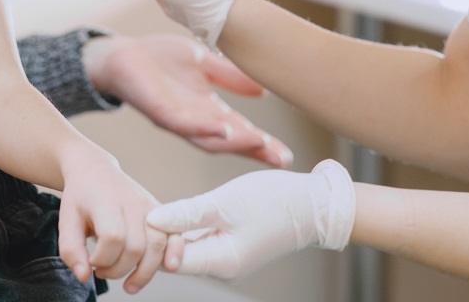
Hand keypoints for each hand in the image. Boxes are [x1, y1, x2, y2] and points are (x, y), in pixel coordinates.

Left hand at [57, 149, 170, 294]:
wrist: (94, 170)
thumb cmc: (80, 198)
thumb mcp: (66, 220)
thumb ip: (71, 250)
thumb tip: (84, 276)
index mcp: (106, 201)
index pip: (113, 237)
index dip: (101, 258)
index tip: (91, 261)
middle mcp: (132, 201)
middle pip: (136, 247)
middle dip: (118, 269)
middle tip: (102, 270)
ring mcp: (149, 205)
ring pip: (157, 245)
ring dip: (144, 272)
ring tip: (128, 285)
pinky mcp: (160, 210)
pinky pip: (174, 234)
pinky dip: (175, 253)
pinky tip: (168, 268)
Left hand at [83, 33, 292, 166]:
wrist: (120, 55)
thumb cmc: (159, 58)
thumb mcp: (202, 60)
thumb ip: (229, 75)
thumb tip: (263, 89)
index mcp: (207, 110)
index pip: (240, 129)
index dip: (262, 143)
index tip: (286, 155)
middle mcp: (195, 121)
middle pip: (229, 141)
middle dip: (255, 150)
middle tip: (281, 160)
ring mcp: (178, 119)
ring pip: (209, 138)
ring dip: (234, 142)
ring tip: (260, 143)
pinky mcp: (160, 111)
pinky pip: (184, 124)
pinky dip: (204, 128)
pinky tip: (223, 130)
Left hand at [146, 160, 354, 279]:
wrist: (317, 204)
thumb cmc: (276, 202)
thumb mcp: (226, 202)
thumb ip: (187, 214)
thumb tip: (151, 220)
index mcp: (221, 263)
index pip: (171, 261)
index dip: (157, 239)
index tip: (153, 214)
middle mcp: (223, 266)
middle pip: (177, 257)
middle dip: (163, 235)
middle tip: (155, 207)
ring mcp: (228, 257)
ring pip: (189, 247)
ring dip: (177, 229)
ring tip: (169, 207)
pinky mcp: (233, 244)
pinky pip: (202, 239)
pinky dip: (191, 227)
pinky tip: (186, 210)